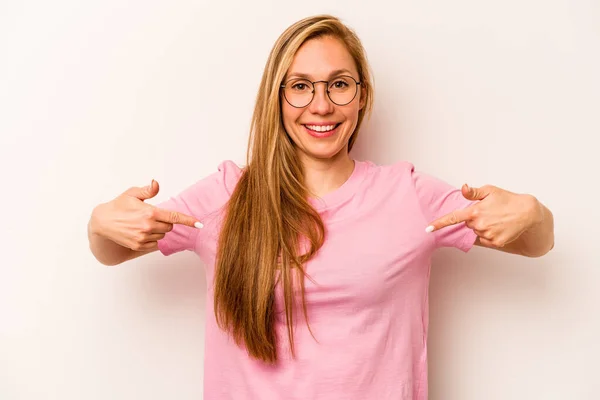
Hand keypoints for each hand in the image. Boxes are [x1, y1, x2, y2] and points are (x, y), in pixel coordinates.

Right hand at [90, 180, 201, 250]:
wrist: (102, 222)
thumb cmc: (118, 206)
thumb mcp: (132, 194)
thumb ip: (148, 190)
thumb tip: (156, 183)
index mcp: (150, 212)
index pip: (174, 217)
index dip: (189, 221)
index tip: (199, 224)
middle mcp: (148, 226)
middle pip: (170, 227)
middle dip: (166, 222)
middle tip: (153, 217)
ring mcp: (143, 238)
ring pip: (163, 235)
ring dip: (159, 231)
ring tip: (144, 224)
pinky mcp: (139, 246)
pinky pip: (155, 244)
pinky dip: (153, 238)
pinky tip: (142, 232)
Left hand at [426, 184, 542, 247]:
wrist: (528, 213)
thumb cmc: (508, 199)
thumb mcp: (490, 191)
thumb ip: (473, 192)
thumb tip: (462, 187)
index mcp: (475, 211)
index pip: (453, 218)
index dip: (439, 223)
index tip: (428, 229)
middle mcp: (479, 224)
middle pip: (467, 225)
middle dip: (474, 219)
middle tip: (488, 212)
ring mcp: (487, 234)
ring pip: (476, 233)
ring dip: (482, 227)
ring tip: (496, 219)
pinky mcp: (495, 242)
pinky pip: (485, 240)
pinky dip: (489, 235)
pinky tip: (499, 227)